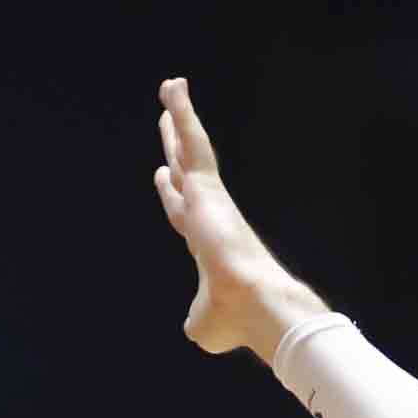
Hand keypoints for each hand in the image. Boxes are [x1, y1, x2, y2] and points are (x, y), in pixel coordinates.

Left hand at [151, 76, 326, 362]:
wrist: (254, 306)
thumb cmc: (235, 319)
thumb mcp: (204, 326)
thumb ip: (197, 319)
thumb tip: (196, 331)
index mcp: (206, 244)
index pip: (184, 210)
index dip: (173, 193)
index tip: (164, 174)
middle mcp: (208, 216)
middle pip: (187, 172)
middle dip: (176, 147)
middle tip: (167, 122)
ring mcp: (208, 199)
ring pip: (191, 148)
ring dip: (180, 117)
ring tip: (171, 86)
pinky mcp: (207, 186)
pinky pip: (193, 141)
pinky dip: (183, 114)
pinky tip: (172, 88)